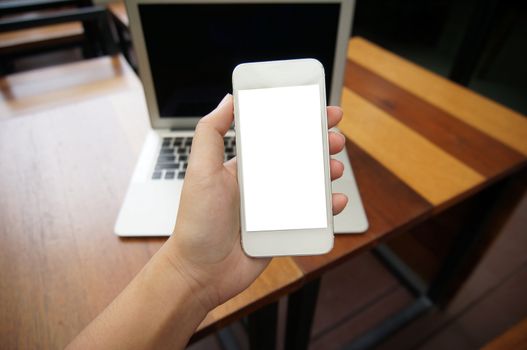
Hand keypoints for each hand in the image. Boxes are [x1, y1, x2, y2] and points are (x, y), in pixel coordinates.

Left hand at [161, 94, 347, 311]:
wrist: (201, 272)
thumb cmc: (196, 223)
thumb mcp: (200, 171)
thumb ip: (211, 133)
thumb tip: (228, 99)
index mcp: (245, 165)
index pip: (275, 136)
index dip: (298, 121)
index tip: (318, 110)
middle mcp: (262, 184)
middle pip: (299, 157)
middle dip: (320, 144)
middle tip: (335, 139)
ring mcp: (275, 207)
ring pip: (310, 184)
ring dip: (328, 172)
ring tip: (335, 168)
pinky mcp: (284, 229)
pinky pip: (312, 215)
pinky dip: (328, 208)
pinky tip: (335, 201)